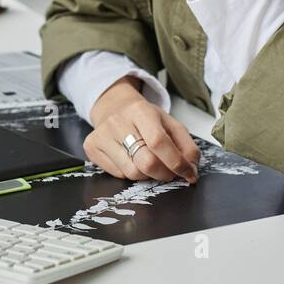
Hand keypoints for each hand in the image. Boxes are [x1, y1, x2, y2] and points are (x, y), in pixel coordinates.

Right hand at [84, 77, 199, 183]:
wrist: (114, 107)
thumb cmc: (145, 119)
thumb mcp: (169, 124)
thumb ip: (186, 146)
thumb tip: (192, 170)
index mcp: (140, 110)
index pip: (159, 142)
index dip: (177, 163)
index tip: (188, 173)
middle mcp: (118, 121)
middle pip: (146, 162)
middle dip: (164, 174)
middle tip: (170, 173)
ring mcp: (102, 135)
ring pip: (132, 173)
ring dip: (148, 176)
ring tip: (150, 164)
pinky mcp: (92, 147)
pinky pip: (118, 175)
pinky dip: (132, 173)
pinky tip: (132, 160)